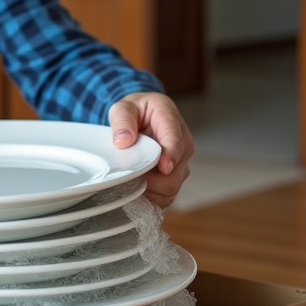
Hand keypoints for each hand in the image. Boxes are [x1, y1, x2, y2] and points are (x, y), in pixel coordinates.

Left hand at [108, 92, 194, 207]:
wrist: (143, 117)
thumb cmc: (136, 111)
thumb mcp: (124, 107)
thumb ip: (122, 120)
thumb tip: (123, 141)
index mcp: (171, 122)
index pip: (175, 143)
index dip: (170, 157)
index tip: (162, 167)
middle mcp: (183, 146)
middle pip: (174, 174)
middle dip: (151, 181)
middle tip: (129, 176)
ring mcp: (180, 164)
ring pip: (171, 189)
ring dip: (150, 191)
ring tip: (132, 182)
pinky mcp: (175, 177)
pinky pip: (167, 196)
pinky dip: (152, 198)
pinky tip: (138, 190)